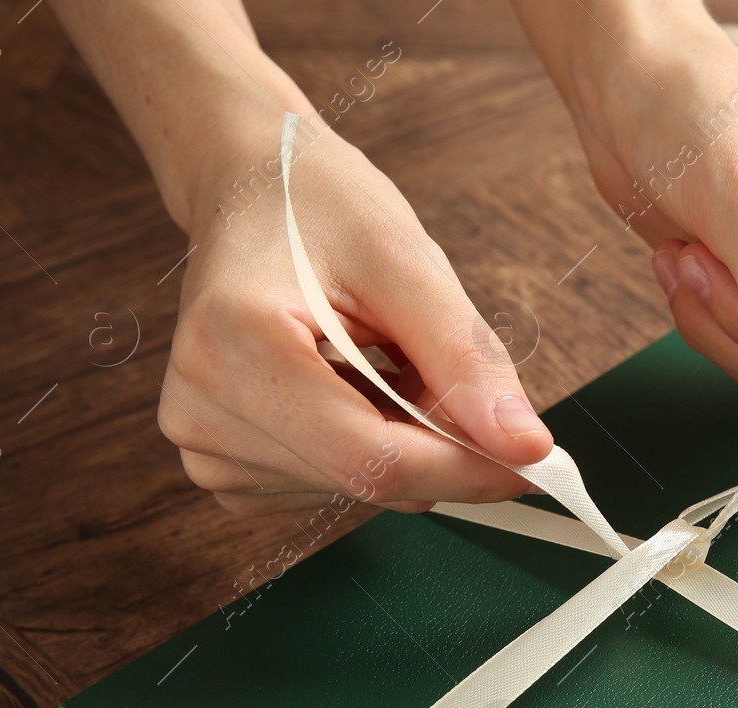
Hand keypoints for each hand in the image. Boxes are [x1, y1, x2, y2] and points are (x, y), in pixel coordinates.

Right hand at [159, 114, 553, 515]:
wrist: (252, 189)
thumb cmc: (318, 207)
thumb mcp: (406, 263)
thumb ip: (466, 360)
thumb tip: (524, 447)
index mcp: (233, 349)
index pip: (373, 460)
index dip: (468, 468)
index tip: (537, 461)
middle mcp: (200, 413)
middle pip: (369, 479)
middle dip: (442, 444)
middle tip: (455, 374)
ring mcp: (205, 448)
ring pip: (362, 488)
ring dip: (408, 438)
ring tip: (387, 357)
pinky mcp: (224, 466)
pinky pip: (337, 483)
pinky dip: (375, 442)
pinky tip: (360, 384)